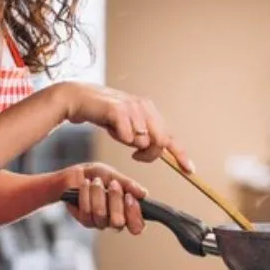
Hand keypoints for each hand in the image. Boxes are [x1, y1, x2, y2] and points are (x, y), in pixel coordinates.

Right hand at [52, 82, 194, 172]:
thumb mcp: (128, 127)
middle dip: (148, 154)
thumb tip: (157, 153)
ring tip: (117, 132)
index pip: (170, 136)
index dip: (180, 154)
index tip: (189, 170)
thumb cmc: (104, 115)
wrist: (80, 99)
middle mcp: (144, 106)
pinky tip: (111, 128)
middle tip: (135, 155)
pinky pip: (128, 136)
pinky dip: (120, 137)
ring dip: (128, 143)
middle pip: (160, 141)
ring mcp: (133, 107)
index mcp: (149, 110)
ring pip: (143, 141)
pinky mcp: (119, 109)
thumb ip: (143, 137)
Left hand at [62, 163, 147, 234]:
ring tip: (96, 181)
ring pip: (101, 215)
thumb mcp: (114, 175)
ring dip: (98, 194)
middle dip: (115, 200)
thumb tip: (143, 193)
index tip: (129, 197)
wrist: (76, 174)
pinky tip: (86, 184)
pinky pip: (86, 211)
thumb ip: (128, 184)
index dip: (134, 215)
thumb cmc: (97, 176)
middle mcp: (114, 220)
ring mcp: (99, 222)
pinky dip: (86, 194)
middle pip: (118, 222)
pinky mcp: (85, 220)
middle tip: (113, 184)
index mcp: (127, 211)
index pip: (137, 226)